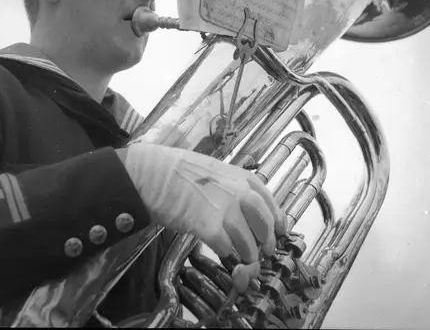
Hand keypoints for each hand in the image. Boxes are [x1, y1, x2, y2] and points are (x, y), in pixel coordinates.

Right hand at [122, 143, 286, 263]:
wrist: (150, 174)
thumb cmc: (173, 169)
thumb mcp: (210, 169)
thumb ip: (228, 184)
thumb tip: (238, 204)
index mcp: (239, 175)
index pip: (268, 200)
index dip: (276, 218)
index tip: (278, 230)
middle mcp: (238, 192)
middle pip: (265, 223)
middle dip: (267, 240)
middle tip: (264, 251)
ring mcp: (226, 210)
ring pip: (249, 242)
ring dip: (247, 255)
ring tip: (243, 261)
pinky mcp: (210, 228)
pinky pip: (227, 249)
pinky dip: (226, 255)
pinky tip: (221, 254)